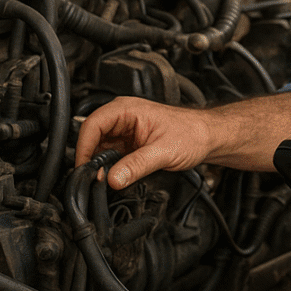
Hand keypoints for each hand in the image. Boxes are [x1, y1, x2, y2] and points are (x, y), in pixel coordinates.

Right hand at [74, 96, 209, 188]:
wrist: (207, 137)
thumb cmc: (191, 133)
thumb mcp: (163, 152)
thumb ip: (136, 166)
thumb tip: (112, 178)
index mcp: (127, 109)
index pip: (92, 125)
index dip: (83, 147)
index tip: (83, 168)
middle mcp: (123, 117)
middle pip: (92, 136)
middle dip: (90, 158)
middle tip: (92, 179)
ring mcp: (125, 130)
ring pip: (99, 148)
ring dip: (99, 164)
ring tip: (103, 180)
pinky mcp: (129, 143)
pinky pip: (110, 155)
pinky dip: (108, 167)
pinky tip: (113, 177)